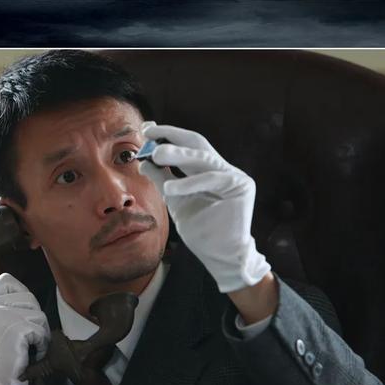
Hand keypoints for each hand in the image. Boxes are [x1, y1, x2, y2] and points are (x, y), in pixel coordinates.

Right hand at [0, 273, 49, 384]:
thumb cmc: (1, 354)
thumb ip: (7, 304)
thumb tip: (28, 295)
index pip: (7, 280)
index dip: (20, 296)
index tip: (18, 317)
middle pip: (29, 298)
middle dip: (33, 319)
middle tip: (21, 337)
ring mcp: (1, 316)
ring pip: (38, 314)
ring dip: (38, 332)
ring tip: (24, 345)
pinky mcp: (16, 330)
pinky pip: (41, 331)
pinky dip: (41, 344)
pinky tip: (29, 353)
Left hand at [138, 122, 270, 292]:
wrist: (220, 255)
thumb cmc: (201, 229)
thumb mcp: (174, 200)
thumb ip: (162, 179)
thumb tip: (143, 161)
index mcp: (208, 169)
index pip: (188, 145)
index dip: (168, 135)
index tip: (146, 128)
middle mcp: (222, 168)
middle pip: (197, 142)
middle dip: (172, 136)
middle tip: (149, 132)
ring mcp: (234, 175)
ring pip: (203, 158)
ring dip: (178, 154)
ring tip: (156, 154)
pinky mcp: (241, 186)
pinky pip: (211, 179)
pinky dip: (189, 183)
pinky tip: (170, 188)